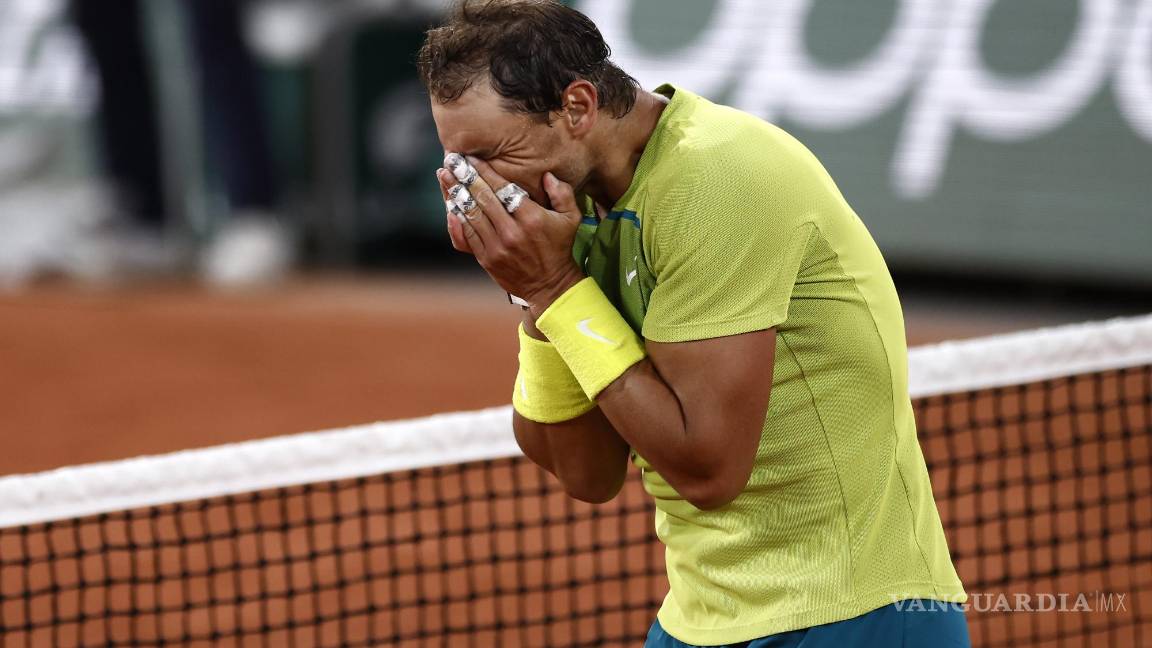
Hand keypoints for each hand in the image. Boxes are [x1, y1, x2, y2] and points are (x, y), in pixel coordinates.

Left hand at [443, 156, 584, 313]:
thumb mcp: (571, 218)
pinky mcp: (487, 258)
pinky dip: (457, 217)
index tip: (471, 158)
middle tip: (451, 161)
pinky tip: (450, 203)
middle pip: (483, 198)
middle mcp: (512, 231)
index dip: (485, 171)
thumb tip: (546, 175)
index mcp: (532, 218)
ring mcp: (497, 246)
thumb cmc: (559, 247)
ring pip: (471, 214)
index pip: (503, 188)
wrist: (550, 285)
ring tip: (444, 177)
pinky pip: (467, 234)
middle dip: (464, 176)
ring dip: (455, 193)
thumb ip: (562, 193)